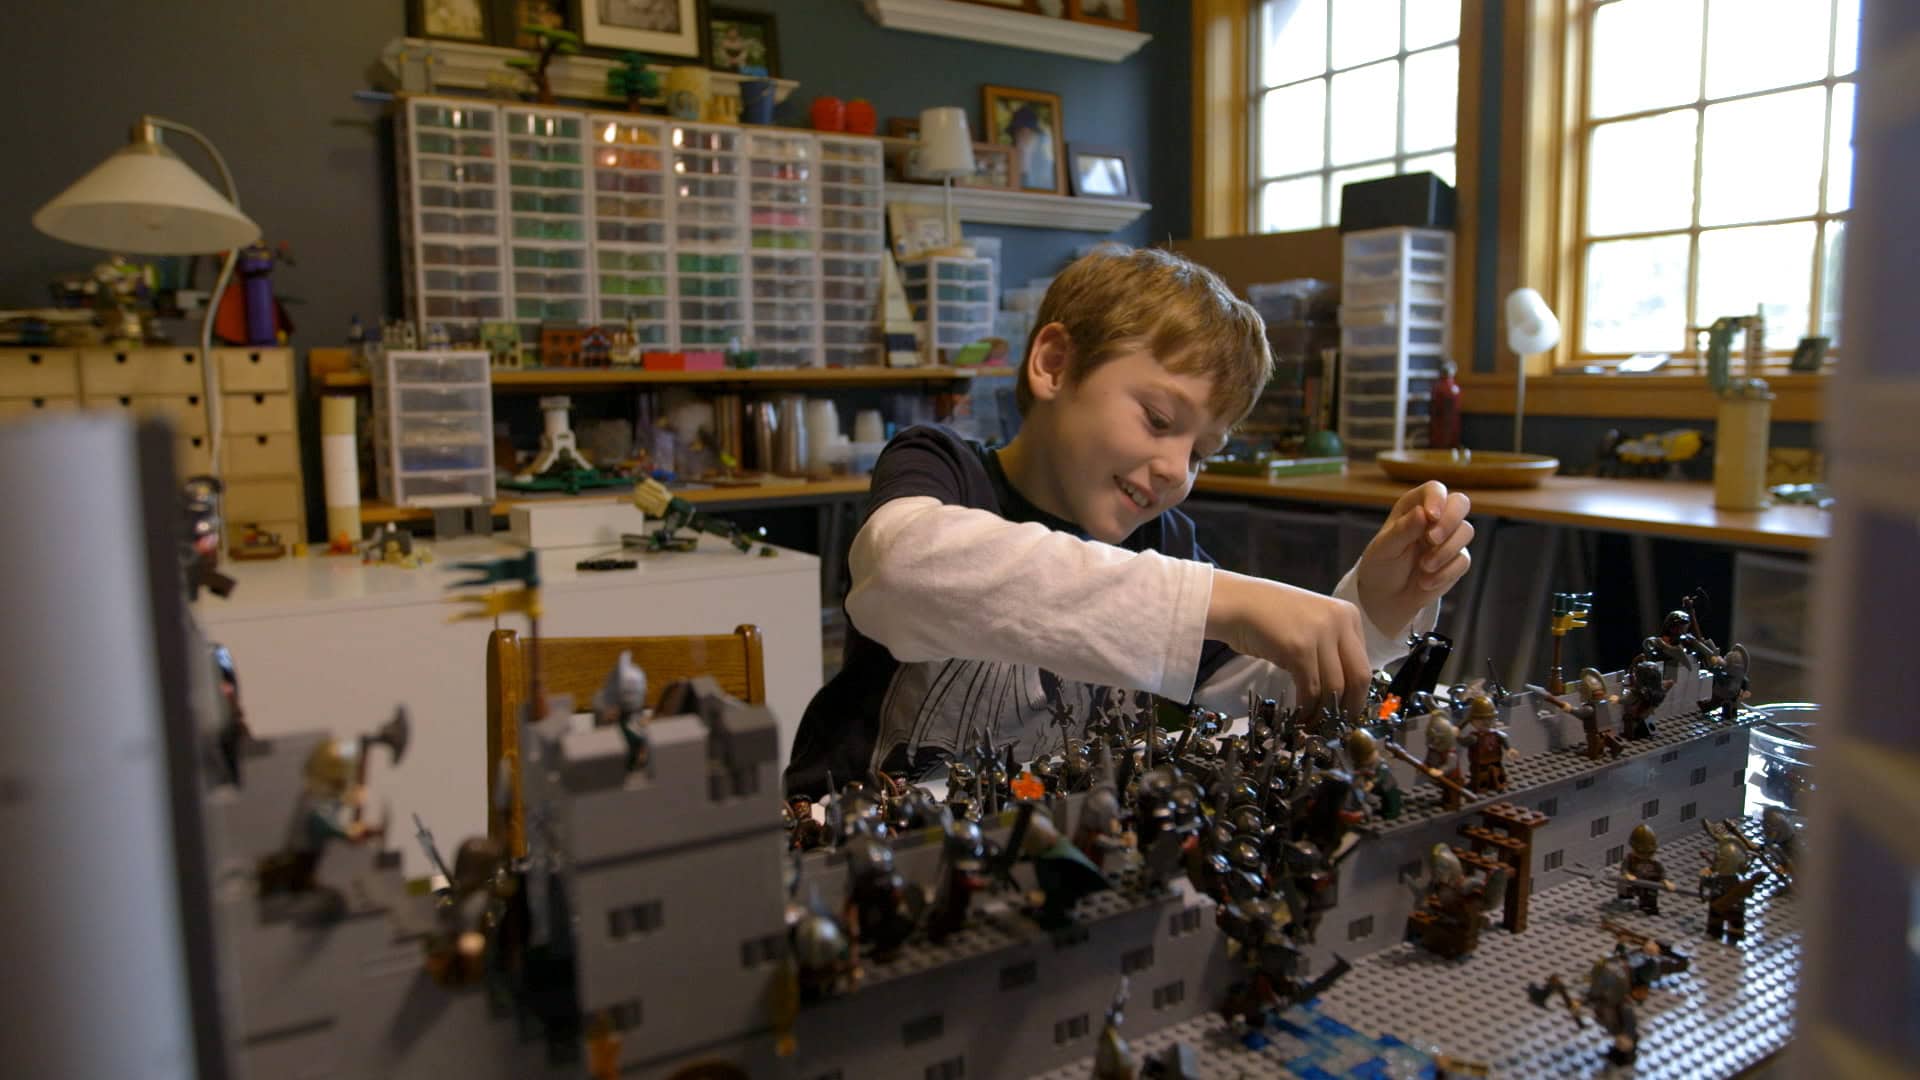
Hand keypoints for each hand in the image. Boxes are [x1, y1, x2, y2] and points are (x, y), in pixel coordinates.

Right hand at [1207, 570, 1370, 712]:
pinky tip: (1299, 716)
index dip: (1358, 693)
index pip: (1364, 663)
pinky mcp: (1300, 648)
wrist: (1236, 603)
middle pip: (1358, 676)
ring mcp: (1321, 633)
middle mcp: (1341, 621)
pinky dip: (1306, 708)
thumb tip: (1342, 688)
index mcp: (1348, 614)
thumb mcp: (1311, 623)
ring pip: (1335, 687)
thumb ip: (1331, 645)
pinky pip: (1311, 688)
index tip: (1346, 711)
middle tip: (1336, 725)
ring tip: (1313, 724)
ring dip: (1324, 712)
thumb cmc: (1268, 615)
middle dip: (1349, 707)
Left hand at [1355, 481, 1473, 637]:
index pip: (1434, 490)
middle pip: (1460, 503)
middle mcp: (1435, 518)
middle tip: (1431, 539)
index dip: (1437, 499)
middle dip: (1449, 521)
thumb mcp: (1385, 548)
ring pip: (1466, 531)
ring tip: (1423, 567)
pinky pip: (1463, 560)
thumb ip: (1403, 530)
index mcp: (1414, 506)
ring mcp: (1449, 538)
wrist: (1387, 596)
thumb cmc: (1381, 564)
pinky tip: (1425, 582)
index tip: (1430, 516)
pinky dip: (1445, 573)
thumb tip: (1422, 512)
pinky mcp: (1457, 559)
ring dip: (1445, 551)